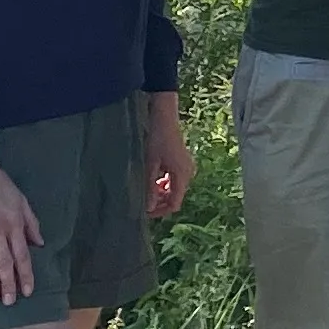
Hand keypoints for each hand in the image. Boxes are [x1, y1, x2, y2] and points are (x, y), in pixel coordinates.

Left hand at [139, 94, 193, 220]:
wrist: (163, 117)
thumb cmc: (156, 139)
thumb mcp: (150, 165)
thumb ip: (149, 187)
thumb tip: (148, 208)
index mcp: (182, 175)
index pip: (175, 203)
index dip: (160, 211)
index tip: (144, 212)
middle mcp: (188, 173)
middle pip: (175, 197)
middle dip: (159, 201)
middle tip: (141, 201)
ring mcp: (186, 167)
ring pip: (174, 188)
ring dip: (160, 192)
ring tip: (144, 189)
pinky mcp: (181, 162)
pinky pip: (174, 179)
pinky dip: (163, 183)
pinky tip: (151, 178)